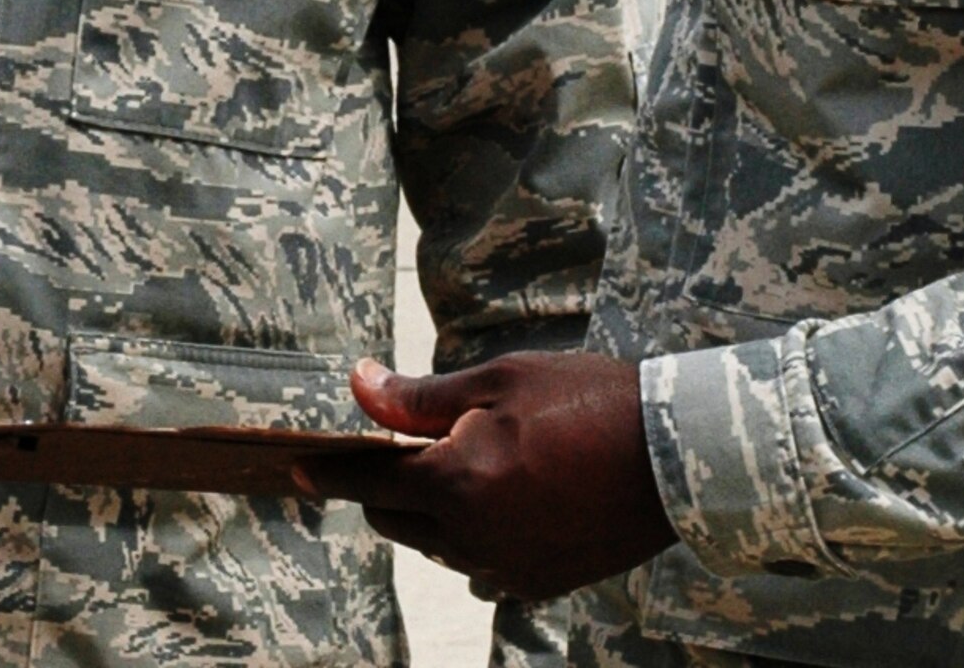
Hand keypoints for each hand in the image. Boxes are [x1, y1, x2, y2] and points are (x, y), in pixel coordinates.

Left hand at [294, 350, 676, 601]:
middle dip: (387, 485)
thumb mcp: (498, 380)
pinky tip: (506, 496)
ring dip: (433, 510)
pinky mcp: (538, 583)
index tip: (292, 468)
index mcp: (455, 483)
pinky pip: (480, 564)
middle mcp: (471, 539)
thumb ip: (420, 397)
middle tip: (399, 446)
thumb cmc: (583, 400)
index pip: (367, 483)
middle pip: (397, 519)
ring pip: (437, 544)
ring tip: (470, 461)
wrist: (672, 455)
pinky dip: (474, 534)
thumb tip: (359, 385)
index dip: (326, 474)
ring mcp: (506, 569)